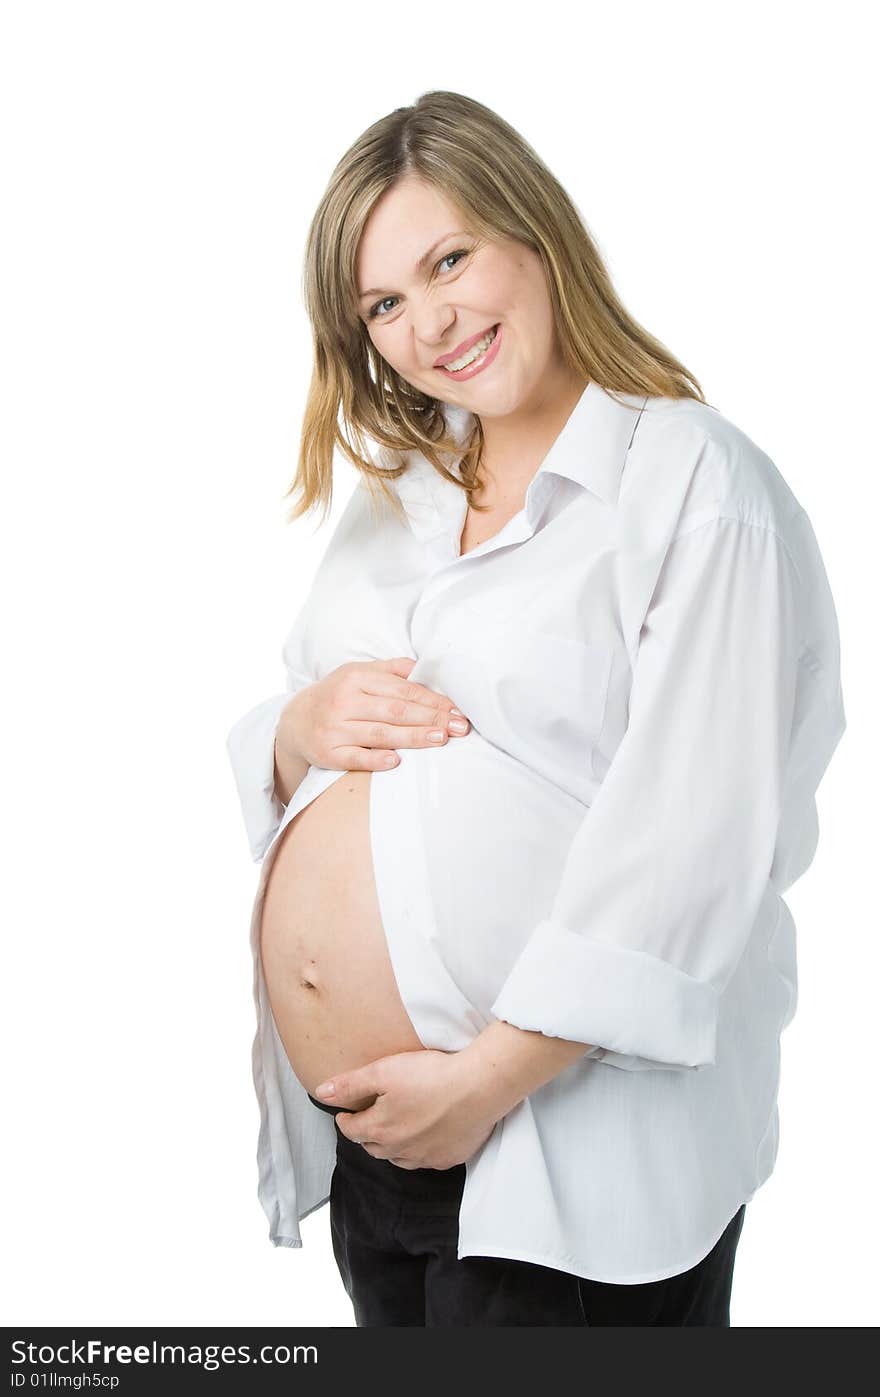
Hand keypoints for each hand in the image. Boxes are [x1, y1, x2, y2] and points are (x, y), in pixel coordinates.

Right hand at [278, 658, 470, 773]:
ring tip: (439, 739)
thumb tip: (425, 668)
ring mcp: (334, 728)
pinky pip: (355, 758)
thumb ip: (392, 669)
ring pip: (379, 734)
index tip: (457, 711)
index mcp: (357, 678)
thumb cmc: (337, 695)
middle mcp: (344, 701)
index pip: (403, 690)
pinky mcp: (327, 753)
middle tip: (459, 727)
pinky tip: (396, 761)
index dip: (433, 701)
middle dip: (431, 718)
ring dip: (412, 737)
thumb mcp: (358, 672)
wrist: (294, 720)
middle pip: (395, 711)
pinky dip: (375, 760)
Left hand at [313, 1047, 503, 1169]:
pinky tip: (425, 1137)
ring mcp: (426, 1157)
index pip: (351, 1131)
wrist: (478, 1087)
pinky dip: (420, 1150)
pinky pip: (426, 1160)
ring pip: (399, 1158)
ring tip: (393, 1130)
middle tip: (368, 1119)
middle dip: (366, 1134)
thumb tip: (321, 1093)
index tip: (345, 1112)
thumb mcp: (383, 1071)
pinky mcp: (449, 1157)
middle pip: (373, 1147)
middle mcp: (400, 1150)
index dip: (345, 1120)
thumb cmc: (431, 1076)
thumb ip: (350, 1085)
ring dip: (392, 1146)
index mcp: (380, 1130)